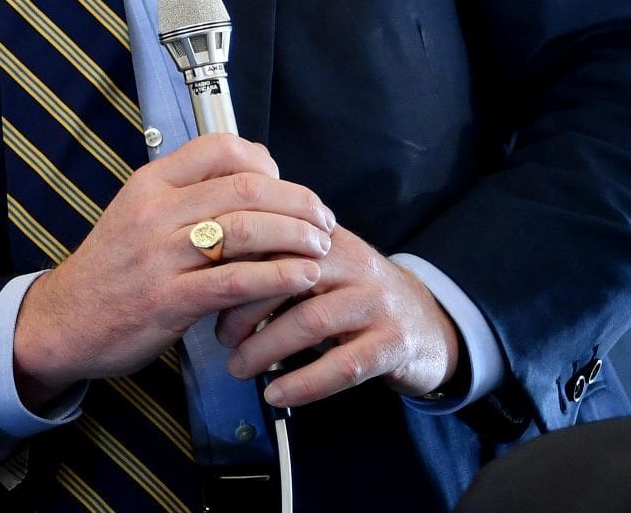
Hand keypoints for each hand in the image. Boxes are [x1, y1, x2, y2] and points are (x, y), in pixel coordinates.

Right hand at [13, 133, 334, 405]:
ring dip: (296, 237)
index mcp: (150, 183)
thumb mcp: (138, 215)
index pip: (219, 147)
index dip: (265, 162)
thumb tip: (250, 182)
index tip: (285, 186)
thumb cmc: (112, 271)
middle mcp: (155, 211)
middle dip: (297, 202)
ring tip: (319, 247)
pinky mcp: (169, 298)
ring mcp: (160, 255)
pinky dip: (279, 277)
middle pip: (245, 187)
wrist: (65, 319)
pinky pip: (237, 280)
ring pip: (247, 229)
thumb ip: (186, 198)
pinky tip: (301, 278)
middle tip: (322, 220)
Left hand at [218, 225, 459, 405]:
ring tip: (238, 368)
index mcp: (323, 236)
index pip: (268, 238)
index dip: (230, 266)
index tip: (202, 290)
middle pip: (284, 276)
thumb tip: (203, 263)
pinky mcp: (392, 343)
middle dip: (241, 309)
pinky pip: (343, 366)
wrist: (428, 324)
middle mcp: (351, 262)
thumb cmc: (351, 295)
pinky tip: (276, 394)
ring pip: (309, 321)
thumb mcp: (316, 263)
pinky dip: (303, 382)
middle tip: (218, 336)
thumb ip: (270, 255)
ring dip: (265, 348)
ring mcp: (375, 301)